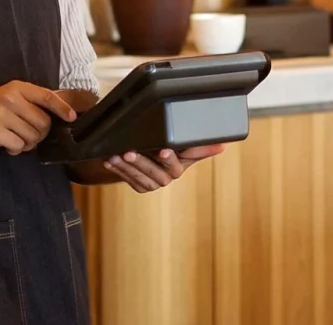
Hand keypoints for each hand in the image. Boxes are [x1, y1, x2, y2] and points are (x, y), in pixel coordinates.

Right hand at [0, 81, 76, 155]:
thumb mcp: (10, 97)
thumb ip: (31, 102)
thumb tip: (59, 113)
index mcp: (17, 88)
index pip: (46, 96)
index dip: (62, 108)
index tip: (72, 117)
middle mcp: (10, 98)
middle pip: (42, 122)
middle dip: (40, 133)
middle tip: (31, 136)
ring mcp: (1, 115)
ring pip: (32, 136)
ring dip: (27, 143)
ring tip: (15, 138)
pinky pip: (18, 146)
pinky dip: (16, 149)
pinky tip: (7, 144)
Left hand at [104, 144, 224, 192]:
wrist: (157, 156)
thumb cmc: (175, 149)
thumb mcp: (187, 146)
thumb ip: (201, 147)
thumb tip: (223, 146)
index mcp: (180, 167)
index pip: (175, 164)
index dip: (169, 158)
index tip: (162, 150)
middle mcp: (166, 178)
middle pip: (153, 171)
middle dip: (140, 162)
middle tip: (130, 151)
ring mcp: (151, 183)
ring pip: (137, 176)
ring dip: (125, 166)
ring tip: (116, 155)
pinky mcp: (139, 185)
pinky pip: (126, 177)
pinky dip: (117, 168)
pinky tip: (109, 159)